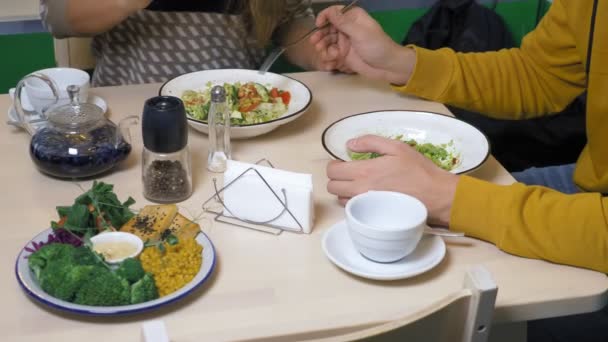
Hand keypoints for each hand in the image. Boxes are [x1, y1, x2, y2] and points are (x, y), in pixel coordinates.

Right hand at [310, 6, 415, 83]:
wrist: (387, 67)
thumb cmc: (377, 47)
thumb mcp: (360, 33)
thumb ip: (343, 23)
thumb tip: (330, 12)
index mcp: (353, 18)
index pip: (334, 13)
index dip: (324, 17)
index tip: (318, 25)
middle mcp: (347, 28)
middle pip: (327, 29)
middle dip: (321, 37)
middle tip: (316, 44)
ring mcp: (344, 42)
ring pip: (327, 43)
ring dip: (324, 49)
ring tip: (328, 56)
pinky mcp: (343, 55)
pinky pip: (330, 55)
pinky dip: (329, 59)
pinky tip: (332, 63)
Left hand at [326, 135, 459, 225]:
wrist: (435, 195)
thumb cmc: (418, 170)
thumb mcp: (396, 147)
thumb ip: (370, 142)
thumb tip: (349, 144)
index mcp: (365, 171)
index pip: (332, 171)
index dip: (335, 165)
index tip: (344, 162)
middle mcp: (361, 189)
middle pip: (332, 187)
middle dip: (337, 178)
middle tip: (349, 173)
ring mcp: (366, 205)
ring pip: (340, 200)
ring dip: (344, 191)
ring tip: (358, 184)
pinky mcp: (372, 216)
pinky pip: (353, 209)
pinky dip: (354, 202)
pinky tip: (366, 196)